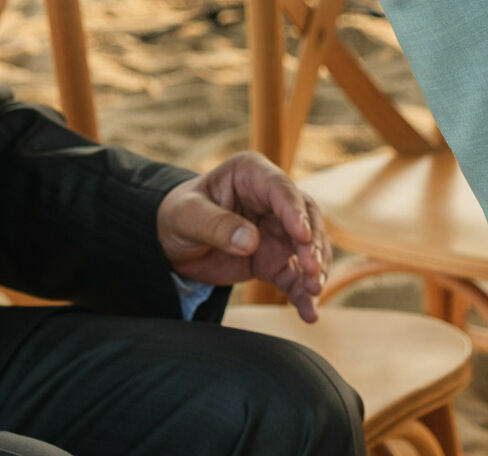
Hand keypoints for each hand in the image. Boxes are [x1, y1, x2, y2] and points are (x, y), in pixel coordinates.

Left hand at [157, 151, 330, 320]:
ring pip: (308, 248)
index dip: (295, 212)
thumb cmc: (178, 215)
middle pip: (306, 218)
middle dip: (312, 244)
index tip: (302, 236)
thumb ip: (217, 225)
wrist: (172, 244)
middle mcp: (271, 200)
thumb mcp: (187, 215)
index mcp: (250, 174)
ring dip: (314, 270)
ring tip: (312, 292)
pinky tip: (309, 313)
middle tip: (311, 268)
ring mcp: (278, 231)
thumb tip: (251, 241)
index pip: (281, 189)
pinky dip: (304, 294)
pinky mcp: (276, 259)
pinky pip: (295, 276)